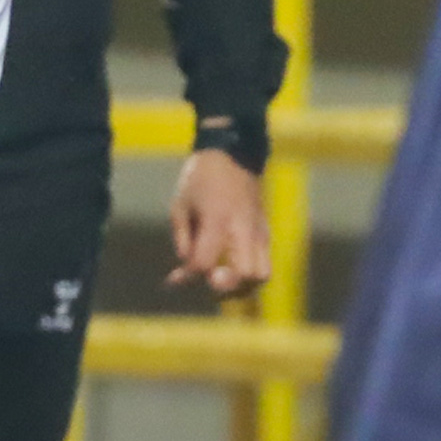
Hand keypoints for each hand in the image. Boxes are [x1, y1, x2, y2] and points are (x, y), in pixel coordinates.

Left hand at [167, 148, 270, 295]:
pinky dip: (248, 274)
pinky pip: (264, 264)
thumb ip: (183, 242)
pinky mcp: (266, 232)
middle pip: (244, 276)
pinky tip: (229, 267)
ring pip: (262, 275)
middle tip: (207, 280)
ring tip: (220, 279)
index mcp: (218, 219)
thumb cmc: (200, 179)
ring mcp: (259, 231)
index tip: (174, 278)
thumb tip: (185, 275)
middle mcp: (243, 228)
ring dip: (241, 286)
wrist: (233, 154)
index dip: (188, 277)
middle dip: (223, 287)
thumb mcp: (180, 206)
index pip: (205, 263)